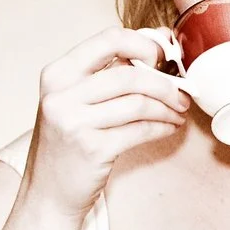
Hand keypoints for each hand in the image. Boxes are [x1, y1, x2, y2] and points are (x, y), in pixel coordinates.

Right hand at [24, 28, 187, 213]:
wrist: (48, 191)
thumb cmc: (69, 141)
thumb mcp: (77, 99)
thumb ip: (111, 69)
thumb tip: (160, 38)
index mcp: (58, 73)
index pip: (109, 39)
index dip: (145, 44)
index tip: (164, 56)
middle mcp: (62, 95)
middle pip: (129, 75)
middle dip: (165, 83)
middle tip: (182, 92)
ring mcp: (75, 122)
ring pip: (139, 103)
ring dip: (168, 107)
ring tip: (178, 111)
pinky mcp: (93, 149)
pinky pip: (141, 130)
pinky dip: (162, 127)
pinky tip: (169, 127)